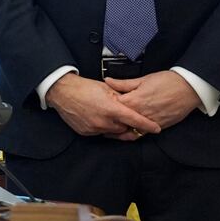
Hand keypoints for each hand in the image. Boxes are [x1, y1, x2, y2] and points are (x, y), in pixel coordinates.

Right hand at [46, 72, 160, 139]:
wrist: (62, 92)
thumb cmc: (84, 87)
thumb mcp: (107, 88)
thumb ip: (122, 98)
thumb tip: (133, 104)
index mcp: (111, 109)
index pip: (135, 120)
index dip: (148, 125)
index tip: (157, 128)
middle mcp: (104, 121)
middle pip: (125, 128)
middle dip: (128, 124)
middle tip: (127, 117)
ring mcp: (94, 128)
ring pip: (113, 132)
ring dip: (115, 126)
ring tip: (110, 115)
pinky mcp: (86, 132)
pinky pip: (100, 133)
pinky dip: (103, 127)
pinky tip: (99, 118)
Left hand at [104, 71, 199, 132]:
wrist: (189, 88)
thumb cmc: (166, 81)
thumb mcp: (143, 79)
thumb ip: (123, 83)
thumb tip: (107, 81)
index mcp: (134, 101)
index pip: (113, 108)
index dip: (106, 109)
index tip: (100, 108)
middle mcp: (141, 114)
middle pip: (120, 122)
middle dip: (111, 123)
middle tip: (102, 123)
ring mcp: (150, 122)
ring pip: (131, 131)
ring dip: (122, 131)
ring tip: (113, 129)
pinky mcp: (160, 126)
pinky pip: (144, 133)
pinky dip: (136, 132)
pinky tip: (130, 129)